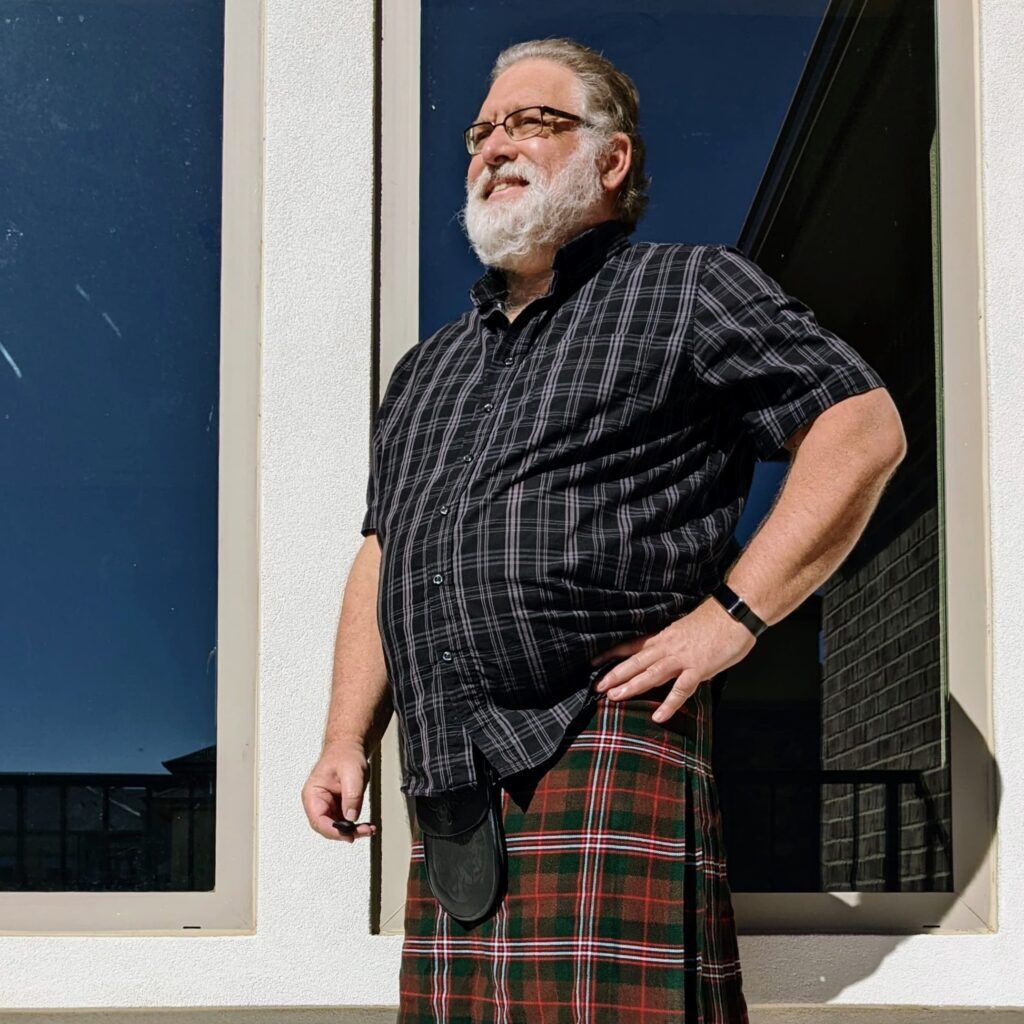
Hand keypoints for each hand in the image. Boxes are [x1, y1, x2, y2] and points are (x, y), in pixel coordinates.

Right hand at [302, 738, 378, 843]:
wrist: (349, 747)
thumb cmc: (346, 755)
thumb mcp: (352, 773)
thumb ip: (351, 796)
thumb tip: (351, 817)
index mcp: (312, 794)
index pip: (318, 820)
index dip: (333, 831)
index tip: (348, 834)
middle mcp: (317, 802)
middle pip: (327, 827)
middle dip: (345, 833)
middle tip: (364, 831)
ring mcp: (327, 806)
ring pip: (336, 827)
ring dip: (352, 831)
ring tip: (368, 829)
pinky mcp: (337, 807)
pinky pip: (344, 821)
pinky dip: (355, 825)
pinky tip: (366, 826)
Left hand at [590, 597, 756, 721]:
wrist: (736, 611)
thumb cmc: (717, 620)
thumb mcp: (688, 629)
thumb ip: (676, 644)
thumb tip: (671, 657)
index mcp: (665, 636)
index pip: (633, 645)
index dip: (612, 654)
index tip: (593, 662)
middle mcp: (669, 646)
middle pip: (636, 661)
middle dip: (615, 674)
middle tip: (597, 686)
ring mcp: (682, 657)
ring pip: (651, 673)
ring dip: (632, 685)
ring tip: (614, 697)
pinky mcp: (699, 668)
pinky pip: (681, 689)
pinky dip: (669, 703)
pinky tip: (658, 715)